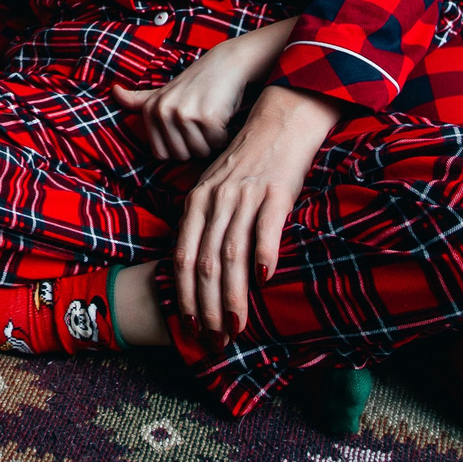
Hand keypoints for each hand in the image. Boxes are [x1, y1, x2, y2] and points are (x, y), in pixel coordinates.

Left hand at [110, 16, 296, 163]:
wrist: (227, 63)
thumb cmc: (196, 82)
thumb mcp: (163, 90)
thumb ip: (138, 98)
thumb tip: (114, 91)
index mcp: (151, 109)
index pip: (163, 154)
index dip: (179, 147)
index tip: (188, 129)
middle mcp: (163, 111)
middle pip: (182, 155)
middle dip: (197, 145)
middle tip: (202, 122)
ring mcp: (184, 113)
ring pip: (200, 151)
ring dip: (212, 140)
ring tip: (212, 117)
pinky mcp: (207, 117)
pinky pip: (217, 143)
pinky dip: (224, 134)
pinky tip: (222, 115)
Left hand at [175, 85, 344, 339]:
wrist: (280, 120)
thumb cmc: (247, 160)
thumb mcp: (214, 186)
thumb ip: (204, 222)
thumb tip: (197, 267)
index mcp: (196, 201)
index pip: (182, 257)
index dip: (184, 295)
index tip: (190, 327)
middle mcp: (214, 200)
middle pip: (203, 263)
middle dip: (208, 308)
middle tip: (215, 340)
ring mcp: (243, 196)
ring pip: (230, 255)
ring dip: (233, 296)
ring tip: (237, 327)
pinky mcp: (274, 192)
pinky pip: (265, 228)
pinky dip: (262, 255)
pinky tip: (264, 281)